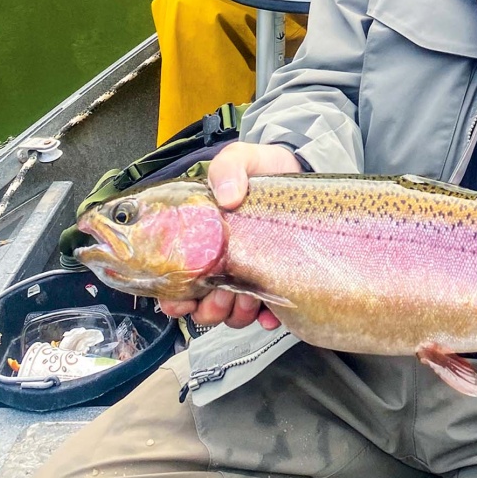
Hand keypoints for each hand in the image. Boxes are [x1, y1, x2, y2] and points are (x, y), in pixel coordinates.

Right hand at [158, 143, 301, 328]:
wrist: (302, 171)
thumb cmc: (265, 169)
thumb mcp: (241, 159)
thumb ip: (228, 169)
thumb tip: (226, 196)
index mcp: (203, 241)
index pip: (176, 282)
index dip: (173, 299)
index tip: (182, 299)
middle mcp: (222, 264)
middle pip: (203, 306)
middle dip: (208, 309)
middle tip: (220, 294)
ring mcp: (249, 277)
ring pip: (232, 315)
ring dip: (236, 312)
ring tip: (248, 295)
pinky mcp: (276, 283)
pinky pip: (267, 315)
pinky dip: (266, 318)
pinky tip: (270, 309)